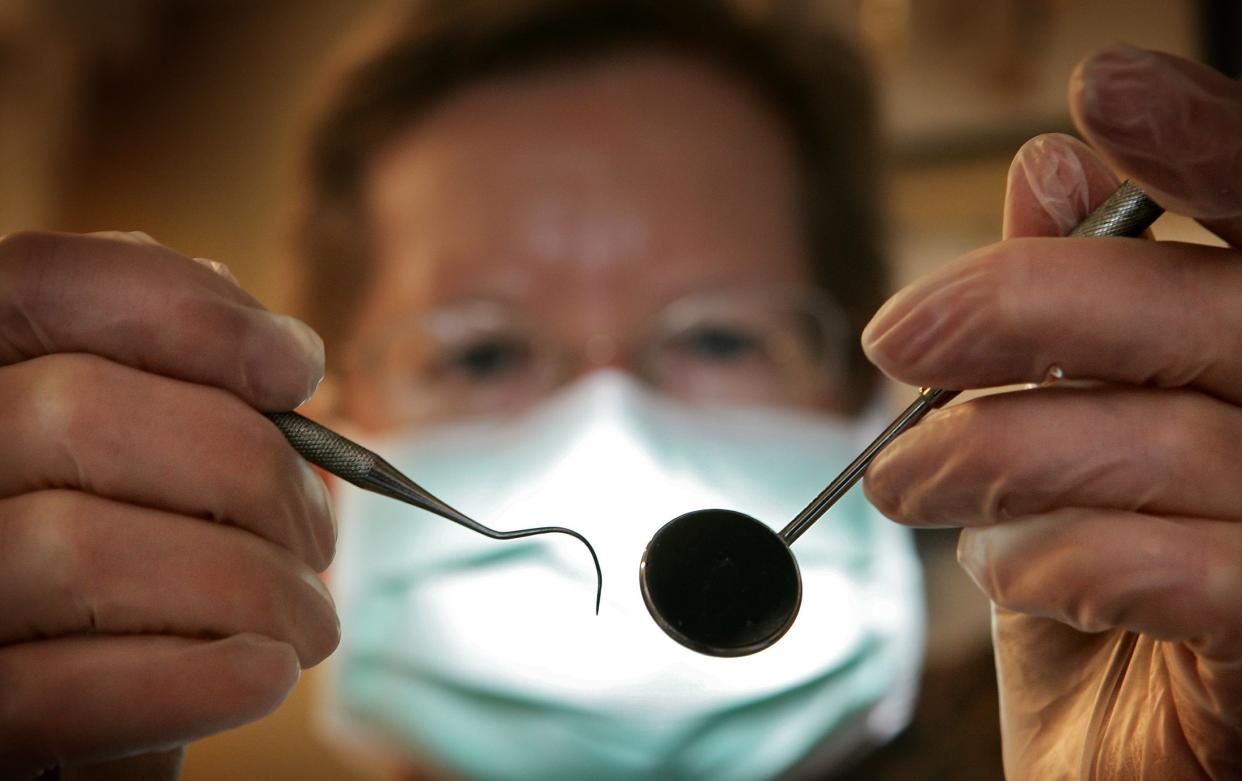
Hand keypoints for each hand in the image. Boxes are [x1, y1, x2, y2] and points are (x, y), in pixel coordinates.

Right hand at [0, 232, 339, 777]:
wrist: (82, 738)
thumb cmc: (125, 594)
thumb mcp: (146, 478)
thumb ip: (183, 398)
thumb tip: (282, 349)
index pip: (44, 283)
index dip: (184, 309)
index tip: (297, 365)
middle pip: (81, 410)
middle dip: (249, 470)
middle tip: (319, 533)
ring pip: (82, 548)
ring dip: (250, 587)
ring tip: (309, 620)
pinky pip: (64, 690)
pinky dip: (197, 679)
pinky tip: (265, 675)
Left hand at [862, 47, 1241, 778]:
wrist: (1116, 771)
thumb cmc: (1090, 599)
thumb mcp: (1053, 449)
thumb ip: (1061, 323)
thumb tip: (1052, 174)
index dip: (1205, 148)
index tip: (1103, 91)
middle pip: (1207, 310)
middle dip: (1031, 304)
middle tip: (897, 340)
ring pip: (1176, 440)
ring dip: (1006, 457)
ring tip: (912, 486)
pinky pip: (1195, 573)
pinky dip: (1070, 559)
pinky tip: (1014, 570)